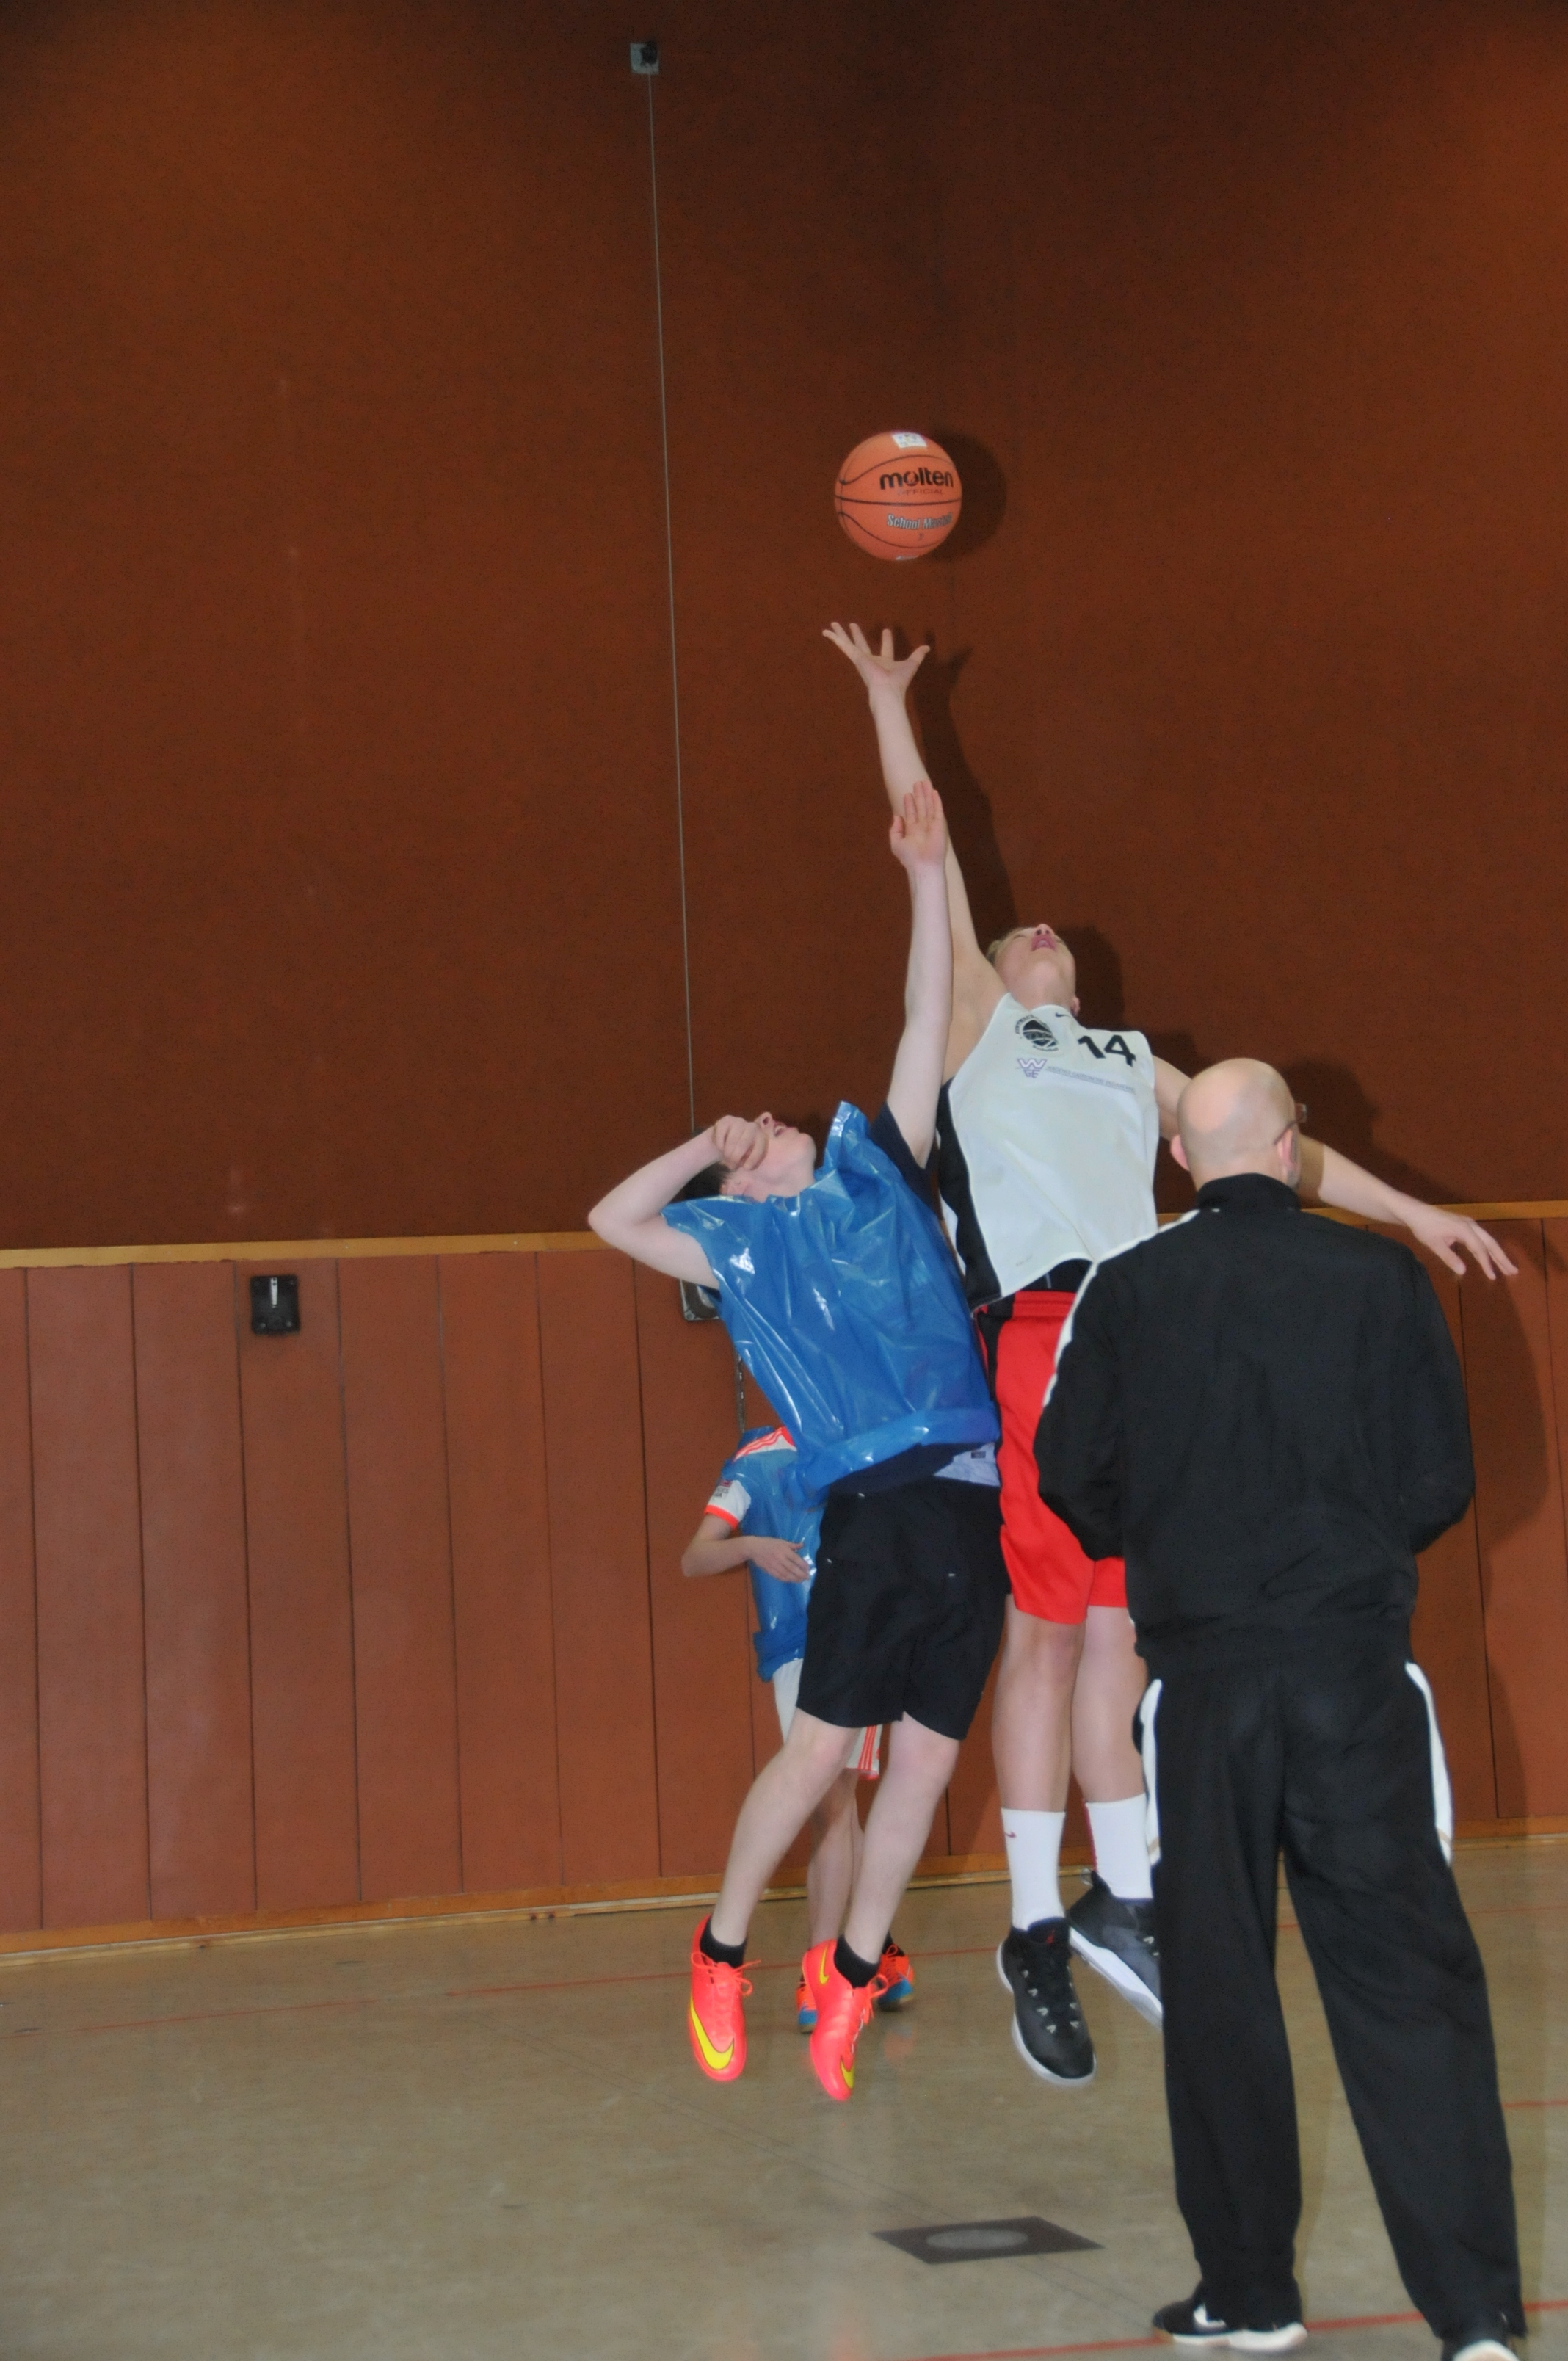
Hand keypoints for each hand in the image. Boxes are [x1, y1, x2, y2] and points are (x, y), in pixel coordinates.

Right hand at [712, 1115, 768, 1174]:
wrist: (726, 1139)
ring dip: (727, 1152)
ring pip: (732, 1139)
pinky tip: (720, 1147)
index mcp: (761, 1138)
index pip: (759, 1149)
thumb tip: (745, 1166)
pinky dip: (719, 1144)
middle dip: (736, 1157)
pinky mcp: (726, 1120)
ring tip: (725, 1158)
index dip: (753, 1160)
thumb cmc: (740, 1152)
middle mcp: (753, 1127)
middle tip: (731, 1166)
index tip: (746, 1168)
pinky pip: (721, 1134)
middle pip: (744, 1143)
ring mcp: (739, 1122)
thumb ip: (749, 1162)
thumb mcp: (748, 1159)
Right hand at [744, 1536, 812, 1582]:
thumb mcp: (781, 1541)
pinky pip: (779, 1576)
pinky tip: (791, 1580)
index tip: (808, 1568)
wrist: (754, 1548)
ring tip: (801, 1580)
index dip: (802, 1565)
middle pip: (792, 1568)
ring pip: (786, 1574)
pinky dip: (786, 1579)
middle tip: (807, 1577)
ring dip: (795, 1578)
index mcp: (783, 1550)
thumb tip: (802, 1545)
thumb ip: (792, 1545)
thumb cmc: (768, 1543)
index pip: (795, 1559)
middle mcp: (779, 1558)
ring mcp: (774, 1565)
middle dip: (801, 1574)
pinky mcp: (769, 1570)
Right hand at [823, 620, 928, 702]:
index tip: (886, 630)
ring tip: (833, 624)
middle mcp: (870, 661)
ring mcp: (861, 659)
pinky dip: (834, 638)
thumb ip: (918, 655)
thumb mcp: (911, 664)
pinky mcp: (855, 658)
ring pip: (848, 644)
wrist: (887, 691)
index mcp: (883, 663)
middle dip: (857, 635)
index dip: (886, 640)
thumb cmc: (898, 681)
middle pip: (861, 644)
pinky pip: (843, 645)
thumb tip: (927, 647)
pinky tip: (826, 631)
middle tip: (852, 625)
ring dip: (841, 634)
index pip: (885, 649)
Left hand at [889, 776, 946, 874]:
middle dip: (919, 795)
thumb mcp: (896, 844)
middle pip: (921, 807)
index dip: (909, 804)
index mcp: (913, 832)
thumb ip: (895, 830)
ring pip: (929, 806)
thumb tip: (896, 816)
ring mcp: (932, 825)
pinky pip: (938, 811)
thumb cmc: (909, 857)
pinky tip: (934, 792)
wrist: (923, 865)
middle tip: (917, 783)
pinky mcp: (940, 825)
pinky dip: (936, 801)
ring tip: (924, 782)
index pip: (911, 814)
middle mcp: (923, 827)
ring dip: (927, 794)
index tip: (907, 794)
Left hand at [1402, 1202, 1517, 1280]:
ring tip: (1507, 1268)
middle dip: (1502, 1258)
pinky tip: (1489, 1259)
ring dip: (1497, 1254)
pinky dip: (1487, 1250)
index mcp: (1464, 1229)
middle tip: (1513, 1272)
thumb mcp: (1434, 1244)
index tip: (1492, 1277)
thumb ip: (1449, 1257)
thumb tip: (1463, 1272)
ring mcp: (1469, 1224)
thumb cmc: (1424, 1228)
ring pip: (1487, 1241)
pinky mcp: (1465, 1226)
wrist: (1416, 1212)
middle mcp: (1470, 1225)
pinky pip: (1480, 1239)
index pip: (1480, 1249)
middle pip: (1490, 1243)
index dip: (1487, 1264)